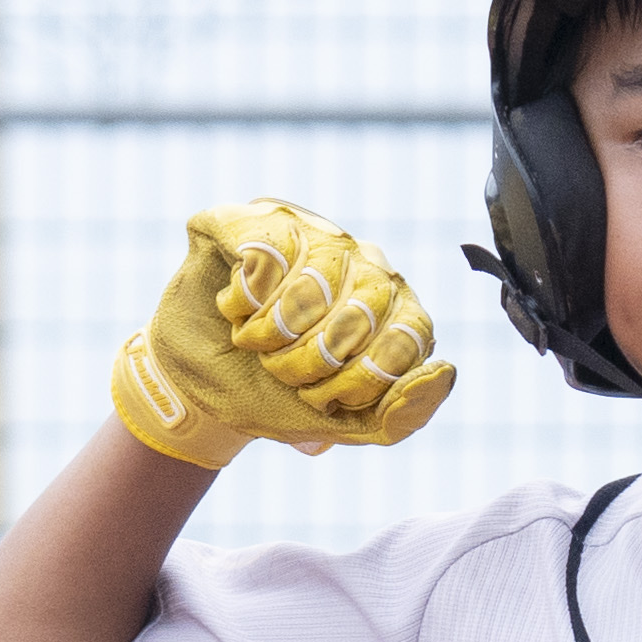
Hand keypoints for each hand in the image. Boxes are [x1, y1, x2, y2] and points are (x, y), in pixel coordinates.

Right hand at [109, 201, 457, 466]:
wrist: (196, 387)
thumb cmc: (273, 396)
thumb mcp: (340, 422)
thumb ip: (399, 415)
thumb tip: (444, 370)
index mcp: (393, 307)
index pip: (409, 336)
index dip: (361, 379)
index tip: (319, 398)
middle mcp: (362, 260)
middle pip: (364, 309)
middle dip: (310, 363)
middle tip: (278, 371)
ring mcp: (310, 232)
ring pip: (314, 282)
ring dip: (270, 334)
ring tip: (251, 342)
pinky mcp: (253, 219)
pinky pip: (267, 254)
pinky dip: (243, 300)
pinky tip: (233, 307)